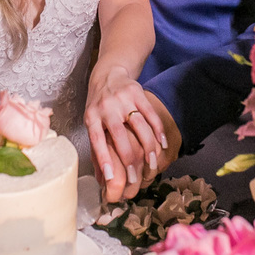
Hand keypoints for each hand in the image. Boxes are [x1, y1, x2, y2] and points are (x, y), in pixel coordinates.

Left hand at [85, 68, 165, 198]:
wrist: (108, 75)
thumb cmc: (98, 106)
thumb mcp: (92, 123)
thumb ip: (97, 147)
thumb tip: (102, 178)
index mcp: (92, 117)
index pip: (96, 140)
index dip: (104, 159)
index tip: (111, 178)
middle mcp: (106, 107)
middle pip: (120, 135)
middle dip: (129, 159)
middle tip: (135, 178)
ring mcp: (122, 99)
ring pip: (140, 126)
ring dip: (148, 147)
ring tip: (152, 164)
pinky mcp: (137, 93)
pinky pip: (151, 115)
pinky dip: (158, 131)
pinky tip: (162, 144)